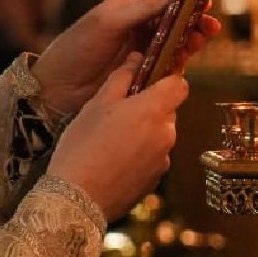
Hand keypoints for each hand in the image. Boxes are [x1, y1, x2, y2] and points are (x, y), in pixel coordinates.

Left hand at [31, 0, 218, 114]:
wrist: (57, 87)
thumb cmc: (77, 48)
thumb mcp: (108, 22)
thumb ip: (142, 8)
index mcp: (129, 4)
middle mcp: (138, 23)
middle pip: (176, 17)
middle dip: (195, 20)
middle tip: (209, 27)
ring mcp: (141, 47)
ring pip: (176, 40)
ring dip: (191, 40)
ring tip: (200, 42)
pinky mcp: (142, 70)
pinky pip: (168, 62)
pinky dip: (180, 60)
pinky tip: (187, 59)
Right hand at [47, 53, 187, 219]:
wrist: (77, 197)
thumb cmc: (83, 145)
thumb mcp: (96, 105)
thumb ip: (121, 78)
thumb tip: (136, 60)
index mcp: (153, 110)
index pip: (180, 84)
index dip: (167, 80)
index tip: (150, 81)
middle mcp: (166, 134)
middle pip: (168, 111)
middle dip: (150, 109)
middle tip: (118, 114)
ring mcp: (163, 160)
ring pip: (160, 136)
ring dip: (144, 133)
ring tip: (112, 142)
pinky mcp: (155, 181)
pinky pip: (153, 158)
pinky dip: (140, 156)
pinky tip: (114, 162)